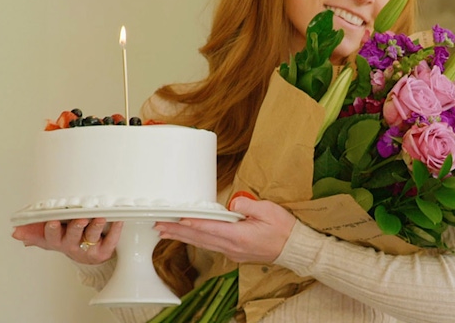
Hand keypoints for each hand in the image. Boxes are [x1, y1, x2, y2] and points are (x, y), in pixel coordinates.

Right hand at [11, 218, 121, 264]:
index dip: (51, 229)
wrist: (86, 252)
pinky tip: (118, 220)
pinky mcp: (104, 250)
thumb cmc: (67, 237)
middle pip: (72, 236)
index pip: (51, 236)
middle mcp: (72, 245)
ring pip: (91, 237)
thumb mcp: (49, 236)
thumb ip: (33, 231)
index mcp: (58, 240)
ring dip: (95, 227)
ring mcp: (88, 248)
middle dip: (75, 227)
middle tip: (80, 218)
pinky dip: (115, 230)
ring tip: (100, 217)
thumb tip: (15, 231)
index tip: (52, 220)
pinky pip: (111, 241)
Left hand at [154, 197, 295, 263]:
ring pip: (202, 243)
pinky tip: (187, 236)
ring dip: (183, 237)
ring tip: (166, 232)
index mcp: (239, 236)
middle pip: (200, 238)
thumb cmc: (283, 228)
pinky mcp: (234, 252)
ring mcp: (232, 251)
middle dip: (178, 231)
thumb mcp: (268, 210)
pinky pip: (210, 245)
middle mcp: (232, 246)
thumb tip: (232, 202)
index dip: (192, 223)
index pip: (210, 228)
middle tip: (159, 226)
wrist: (294, 249)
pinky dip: (196, 240)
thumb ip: (247, 204)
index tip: (177, 219)